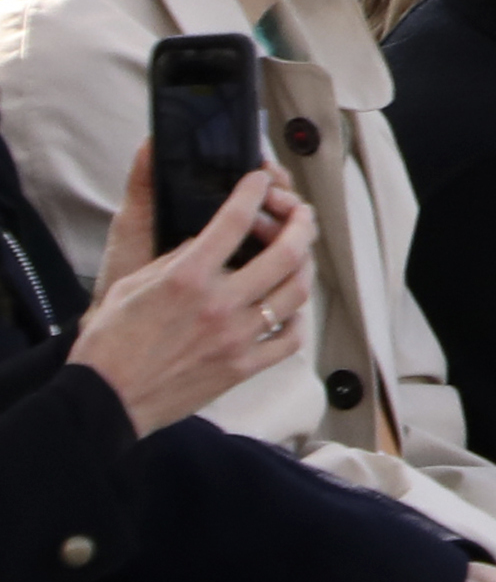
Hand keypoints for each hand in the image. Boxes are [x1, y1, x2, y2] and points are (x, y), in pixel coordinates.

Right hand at [73, 147, 309, 433]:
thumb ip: (174, 261)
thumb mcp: (131, 287)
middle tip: (302, 213)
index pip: (234, 221)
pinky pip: (290, 338)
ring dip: (304, 267)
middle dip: (301, 223)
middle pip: (286, 252)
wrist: (104, 401)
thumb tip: (206, 242)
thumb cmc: (109, 344)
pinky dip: (297, 319)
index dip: (253, 192)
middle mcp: (219, 305)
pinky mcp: (243, 367)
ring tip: (300, 256)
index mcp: (187, 279)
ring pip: (297, 292)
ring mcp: (237, 337)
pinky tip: (290, 309)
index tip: (259, 180)